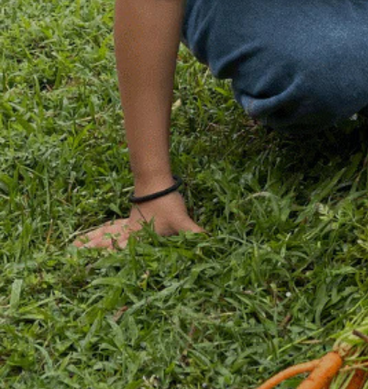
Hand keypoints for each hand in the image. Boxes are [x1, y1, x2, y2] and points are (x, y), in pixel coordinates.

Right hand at [74, 191, 204, 249]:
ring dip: (90, 240)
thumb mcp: (182, 221)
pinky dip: (100, 230)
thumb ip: (195, 233)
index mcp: (137, 237)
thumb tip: (211, 244)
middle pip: (105, 243)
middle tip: (72, 258)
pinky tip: (94, 233)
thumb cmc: (167, 203)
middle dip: (91, 252)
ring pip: (104, 233)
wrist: (156, 180)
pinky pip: (110, 226)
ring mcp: (126, 224)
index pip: (120, 252)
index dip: (107, 260)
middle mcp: (127, 232)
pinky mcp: (128, 217)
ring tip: (73, 246)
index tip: (91, 270)